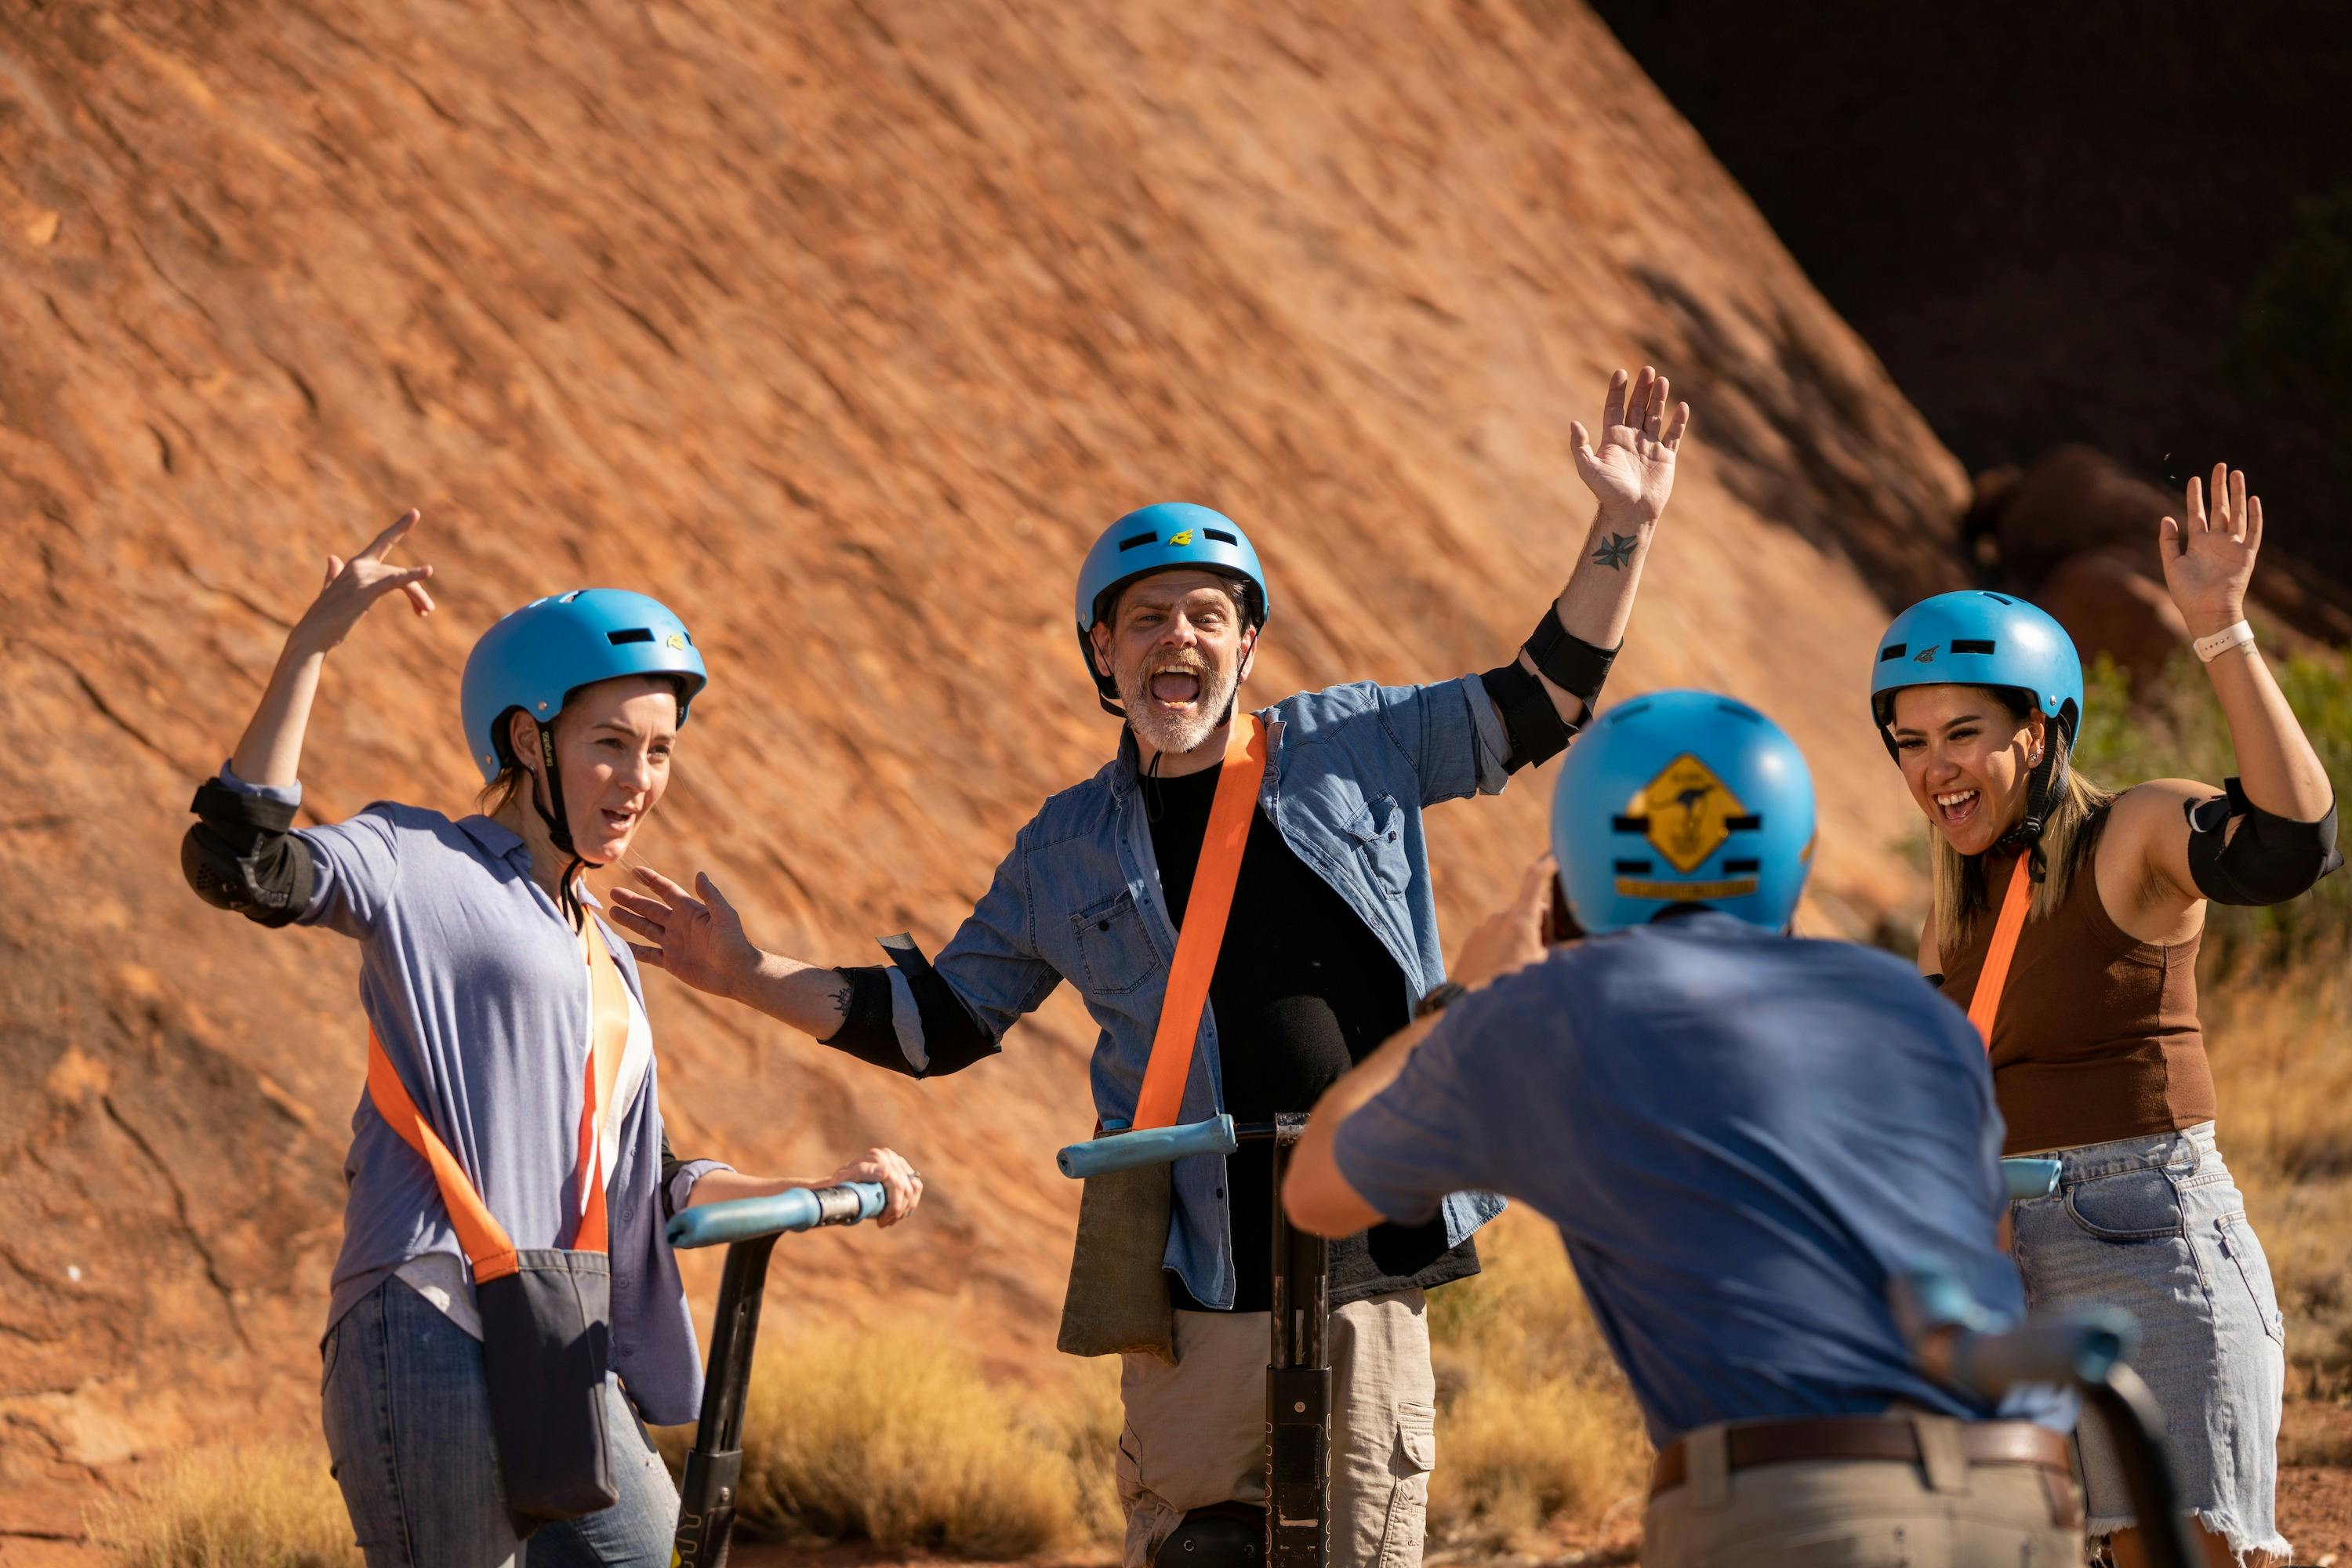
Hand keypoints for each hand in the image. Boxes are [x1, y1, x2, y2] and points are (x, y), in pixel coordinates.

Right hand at [289, 509, 434, 654]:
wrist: (312, 636)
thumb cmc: (324, 620)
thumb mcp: (330, 592)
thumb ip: (333, 575)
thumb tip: (332, 558)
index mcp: (354, 566)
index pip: (381, 542)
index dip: (398, 528)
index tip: (414, 513)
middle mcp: (359, 566)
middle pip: (399, 572)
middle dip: (417, 592)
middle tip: (427, 610)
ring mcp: (362, 577)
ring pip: (401, 580)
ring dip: (417, 597)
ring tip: (426, 612)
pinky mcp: (366, 590)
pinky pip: (395, 581)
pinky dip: (413, 576)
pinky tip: (428, 570)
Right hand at [609, 868, 761, 1000]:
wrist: (736, 974)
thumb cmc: (734, 943)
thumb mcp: (724, 916)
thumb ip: (711, 896)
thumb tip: (699, 874)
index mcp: (690, 911)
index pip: (666, 891)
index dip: (651, 881)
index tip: (635, 871)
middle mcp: (679, 925)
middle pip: (650, 909)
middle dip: (632, 901)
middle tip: (613, 892)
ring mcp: (673, 944)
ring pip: (645, 929)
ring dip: (629, 920)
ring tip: (611, 911)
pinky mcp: (671, 962)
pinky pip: (648, 954)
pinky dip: (634, 948)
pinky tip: (620, 943)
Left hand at [826, 1146, 923, 1226]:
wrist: (842, 1184)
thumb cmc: (841, 1184)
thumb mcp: (845, 1179)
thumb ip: (861, 1171)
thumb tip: (885, 1171)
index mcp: (878, 1157)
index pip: (897, 1185)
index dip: (894, 1207)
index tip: (881, 1221)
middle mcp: (889, 1156)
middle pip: (907, 1188)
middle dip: (899, 1210)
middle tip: (885, 1223)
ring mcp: (897, 1161)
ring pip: (915, 1188)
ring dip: (907, 1208)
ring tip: (891, 1219)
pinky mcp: (903, 1169)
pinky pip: (916, 1186)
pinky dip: (911, 1202)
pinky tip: (901, 1213)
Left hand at [1451, 856, 1557, 991]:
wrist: (1469, 1005)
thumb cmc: (1512, 988)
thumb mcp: (1545, 969)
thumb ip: (1554, 949)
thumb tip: (1562, 943)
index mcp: (1520, 921)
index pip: (1534, 881)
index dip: (1546, 867)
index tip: (1553, 859)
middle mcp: (1499, 919)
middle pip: (1526, 912)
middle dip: (1537, 927)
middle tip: (1542, 952)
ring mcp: (1483, 930)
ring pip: (1509, 928)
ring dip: (1518, 940)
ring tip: (1519, 969)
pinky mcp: (1471, 942)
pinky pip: (1493, 939)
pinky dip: (1501, 949)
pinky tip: (1502, 972)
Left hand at [1569, 367, 1690, 528]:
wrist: (1630, 512)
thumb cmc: (1608, 493)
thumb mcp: (1588, 468)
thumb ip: (1580, 446)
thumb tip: (1573, 423)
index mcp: (1613, 439)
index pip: (1614, 408)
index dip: (1617, 391)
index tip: (1620, 373)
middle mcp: (1631, 439)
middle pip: (1636, 408)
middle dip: (1641, 389)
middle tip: (1647, 370)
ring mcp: (1649, 447)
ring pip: (1655, 416)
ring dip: (1658, 399)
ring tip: (1661, 380)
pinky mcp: (1666, 457)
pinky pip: (1673, 435)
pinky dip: (1678, 421)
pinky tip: (1682, 406)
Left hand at [2159, 464, 2262, 638]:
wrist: (2207, 610)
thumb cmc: (2187, 593)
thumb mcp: (2172, 564)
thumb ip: (2168, 542)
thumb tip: (2165, 518)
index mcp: (2198, 543)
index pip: (2197, 513)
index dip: (2195, 496)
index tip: (2194, 478)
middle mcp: (2216, 541)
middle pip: (2219, 508)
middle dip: (2219, 487)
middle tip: (2220, 466)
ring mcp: (2233, 546)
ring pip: (2236, 513)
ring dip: (2237, 494)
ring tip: (2237, 474)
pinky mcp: (2247, 554)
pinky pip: (2253, 531)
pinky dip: (2254, 516)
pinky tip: (2253, 499)